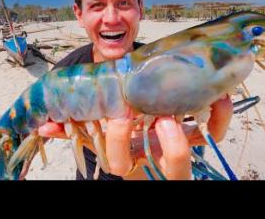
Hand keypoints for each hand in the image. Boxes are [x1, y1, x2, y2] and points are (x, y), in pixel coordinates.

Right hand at [34, 95, 232, 179]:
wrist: (151, 136)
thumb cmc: (124, 136)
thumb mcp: (100, 133)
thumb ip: (74, 130)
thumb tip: (44, 125)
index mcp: (132, 155)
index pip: (122, 161)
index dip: (120, 144)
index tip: (120, 121)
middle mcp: (157, 156)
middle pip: (171, 165)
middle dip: (170, 144)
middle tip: (163, 118)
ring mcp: (179, 148)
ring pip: (193, 153)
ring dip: (191, 132)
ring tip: (183, 108)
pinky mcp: (199, 136)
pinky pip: (215, 132)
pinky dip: (220, 117)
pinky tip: (217, 99)